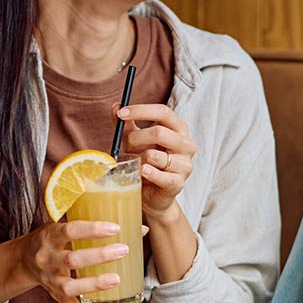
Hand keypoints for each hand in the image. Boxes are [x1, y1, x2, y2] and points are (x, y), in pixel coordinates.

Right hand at [16, 220, 131, 302]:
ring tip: (117, 279)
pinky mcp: (56, 297)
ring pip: (70, 288)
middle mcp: (47, 259)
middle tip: (123, 250)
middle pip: (72, 260)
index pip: (70, 231)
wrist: (23, 260)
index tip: (115, 228)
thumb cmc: (53, 238)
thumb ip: (97, 225)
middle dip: (99, 256)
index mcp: (50, 236)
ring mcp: (51, 281)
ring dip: (95, 284)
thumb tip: (140, 229)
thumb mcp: (66, 224)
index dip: (92, 230)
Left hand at [118, 103, 195, 220]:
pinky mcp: (178, 183)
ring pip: (155, 155)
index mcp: (179, 129)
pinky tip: (142, 172)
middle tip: (126, 146)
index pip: (164, 112)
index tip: (121, 113)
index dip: (141, 110)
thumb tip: (116, 107)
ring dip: (139, 159)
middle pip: (159, 132)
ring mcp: (185, 164)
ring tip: (136, 164)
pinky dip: (146, 172)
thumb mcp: (135, 141)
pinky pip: (159, 175)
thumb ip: (127, 125)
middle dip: (136, 139)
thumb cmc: (146, 162)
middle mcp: (186, 144)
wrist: (152, 195)